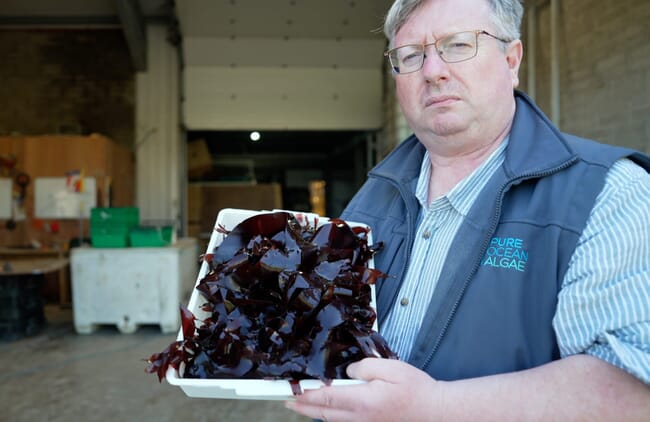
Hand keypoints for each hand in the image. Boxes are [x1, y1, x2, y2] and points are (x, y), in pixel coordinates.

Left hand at [285, 358, 441, 421]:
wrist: (435, 412)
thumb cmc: (416, 390)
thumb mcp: (391, 368)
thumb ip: (364, 367)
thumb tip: (349, 372)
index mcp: (363, 401)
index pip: (326, 399)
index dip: (305, 396)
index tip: (290, 393)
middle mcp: (361, 418)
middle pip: (324, 413)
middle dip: (303, 407)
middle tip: (288, 402)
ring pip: (333, 421)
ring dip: (316, 413)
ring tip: (302, 405)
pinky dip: (333, 418)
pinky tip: (330, 412)